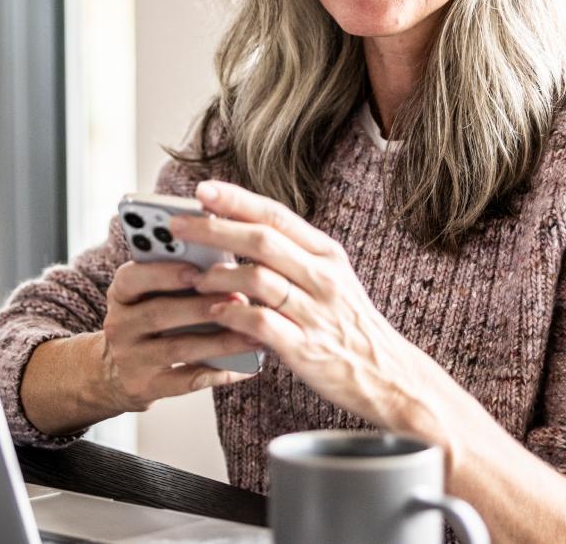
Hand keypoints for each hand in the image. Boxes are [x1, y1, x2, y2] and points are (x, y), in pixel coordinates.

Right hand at [96, 260, 259, 413]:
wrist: (115, 371)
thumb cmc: (146, 321)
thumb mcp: (147, 296)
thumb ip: (175, 282)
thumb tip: (225, 272)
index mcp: (121, 294)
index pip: (131, 278)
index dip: (163, 274)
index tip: (197, 270)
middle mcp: (120, 326)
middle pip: (158, 314)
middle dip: (202, 307)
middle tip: (240, 300)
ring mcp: (130, 359)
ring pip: (177, 349)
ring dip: (219, 342)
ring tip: (253, 335)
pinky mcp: (145, 388)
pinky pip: (186, 381)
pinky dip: (219, 373)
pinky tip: (245, 367)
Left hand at [169, 180, 432, 429]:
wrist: (387, 375)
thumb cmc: (349, 325)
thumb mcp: (331, 279)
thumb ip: (291, 257)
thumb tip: (237, 232)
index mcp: (327, 254)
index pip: (277, 215)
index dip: (237, 200)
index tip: (202, 190)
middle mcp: (323, 278)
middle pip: (262, 240)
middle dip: (214, 230)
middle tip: (178, 227)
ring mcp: (315, 313)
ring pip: (258, 279)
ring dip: (219, 275)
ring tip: (194, 277)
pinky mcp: (305, 348)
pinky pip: (260, 324)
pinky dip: (232, 315)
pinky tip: (215, 313)